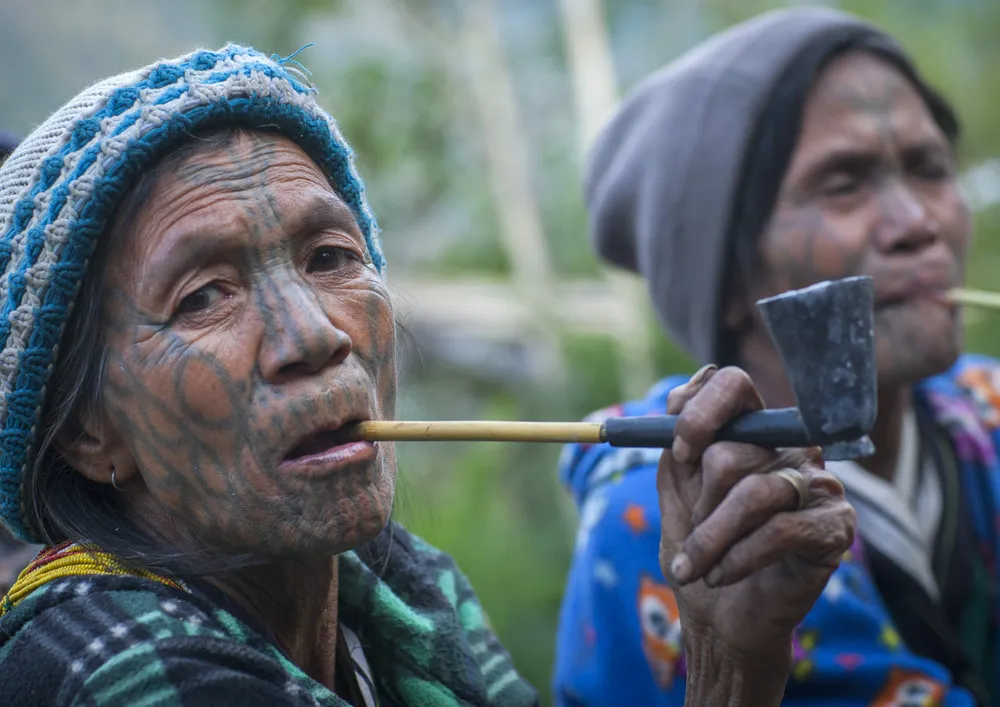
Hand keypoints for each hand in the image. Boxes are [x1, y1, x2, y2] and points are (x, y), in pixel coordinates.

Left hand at [657, 365, 855, 657]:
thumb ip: (678, 442)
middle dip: (700, 504)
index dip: (700, 413)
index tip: (680, 453)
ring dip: (710, 539)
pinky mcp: (835, 526)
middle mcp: (789, 450)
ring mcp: (817, 486)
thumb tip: (684, 392)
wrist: (720, 619)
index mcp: (750, 433)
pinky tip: (720, 576)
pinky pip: (778, 530)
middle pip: (733, 451)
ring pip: (752, 493)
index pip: (733, 385)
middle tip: (694, 534)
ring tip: (696, 567)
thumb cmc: (700, 551)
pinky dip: (737, 557)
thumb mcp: (677, 491)